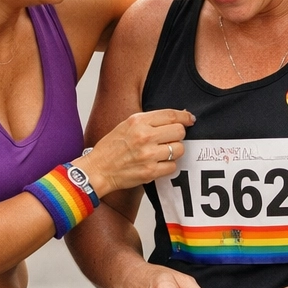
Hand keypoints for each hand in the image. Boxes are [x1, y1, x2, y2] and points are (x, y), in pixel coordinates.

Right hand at [80, 108, 194, 193]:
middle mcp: (144, 136)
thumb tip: (177, 118)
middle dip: (178, 134)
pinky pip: (173, 166)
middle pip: (179, 131)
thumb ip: (149, 121)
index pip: (171, 115)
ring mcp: (148, 155)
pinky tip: (158, 163)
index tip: (190, 119)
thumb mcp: (126, 125)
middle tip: (170, 138)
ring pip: (179, 149)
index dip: (185, 117)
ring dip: (174, 151)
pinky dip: (168, 165)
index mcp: (138, 121)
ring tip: (162, 152)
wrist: (98, 169)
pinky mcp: (150, 172)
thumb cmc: (111, 147)